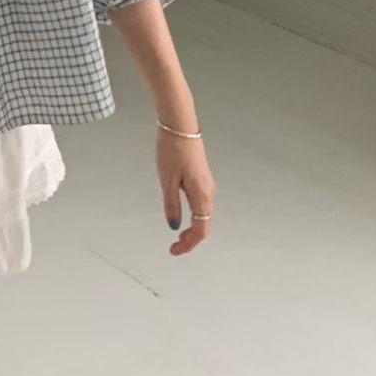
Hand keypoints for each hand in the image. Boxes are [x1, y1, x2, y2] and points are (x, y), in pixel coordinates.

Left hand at [156, 126, 214, 254]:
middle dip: (190, 239)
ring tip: (177, 234)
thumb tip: (173, 225)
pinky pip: (201, 203)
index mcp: (201, 195)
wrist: (180, 124)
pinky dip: (193, 215)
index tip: (174, 251)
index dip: (189, 244)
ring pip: (203, 214)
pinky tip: (182, 215)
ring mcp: (206, 183)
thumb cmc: (172, 149)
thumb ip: (171, 205)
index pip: (200, 230)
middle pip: (203, 224)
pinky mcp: (202, 176)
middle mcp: (208, 191)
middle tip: (174, 247)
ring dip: (192, 227)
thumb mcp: (166, 180)